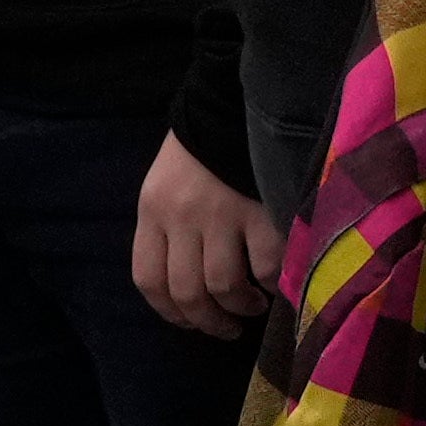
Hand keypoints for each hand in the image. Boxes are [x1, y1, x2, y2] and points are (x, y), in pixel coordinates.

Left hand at [134, 134, 271, 338]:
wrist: (237, 96)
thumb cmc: (204, 144)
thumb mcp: (168, 182)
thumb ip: (171, 226)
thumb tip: (191, 287)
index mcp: (153, 209)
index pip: (148, 279)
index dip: (170, 313)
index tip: (192, 322)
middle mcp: (181, 216)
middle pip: (186, 292)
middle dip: (208, 322)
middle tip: (227, 329)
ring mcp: (221, 212)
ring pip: (223, 285)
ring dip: (239, 308)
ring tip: (253, 307)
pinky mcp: (261, 206)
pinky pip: (264, 263)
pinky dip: (270, 282)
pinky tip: (276, 283)